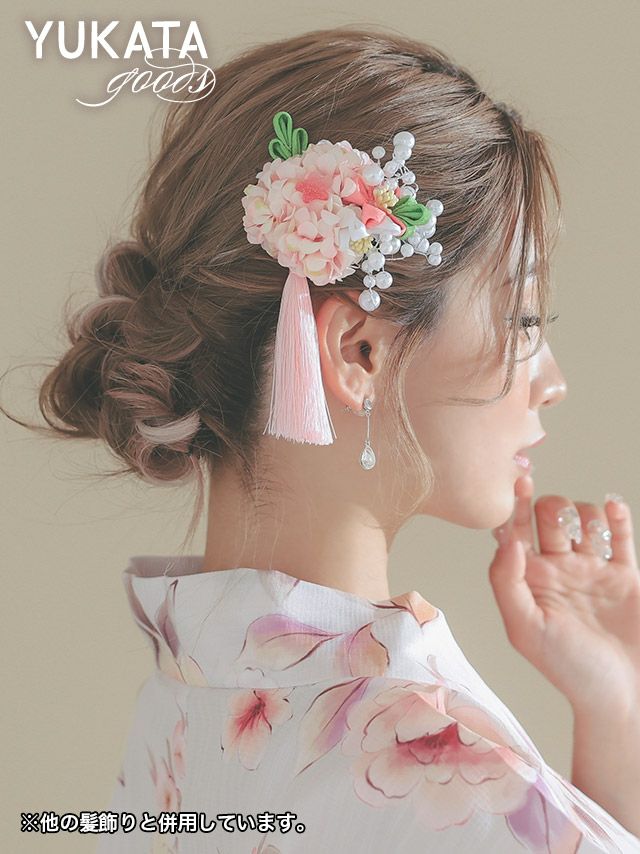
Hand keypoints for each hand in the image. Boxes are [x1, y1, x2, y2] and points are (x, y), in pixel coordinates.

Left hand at [488, 474, 639, 716]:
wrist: (621, 696)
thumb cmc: (568, 669)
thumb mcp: (526, 629)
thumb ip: (508, 583)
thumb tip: (507, 540)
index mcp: (530, 581)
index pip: (516, 532)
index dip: (514, 506)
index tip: (518, 483)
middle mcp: (558, 570)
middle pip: (549, 519)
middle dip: (550, 508)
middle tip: (557, 519)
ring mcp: (592, 570)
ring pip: (583, 520)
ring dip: (583, 511)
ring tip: (588, 527)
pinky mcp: (625, 576)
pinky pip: (620, 536)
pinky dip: (616, 516)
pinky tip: (611, 508)